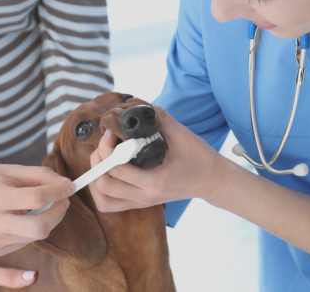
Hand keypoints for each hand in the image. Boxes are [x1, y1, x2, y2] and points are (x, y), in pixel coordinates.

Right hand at [0, 164, 73, 256]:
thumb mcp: (14, 170)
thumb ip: (41, 175)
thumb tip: (67, 184)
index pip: (37, 198)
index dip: (59, 191)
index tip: (71, 185)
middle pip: (40, 227)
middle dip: (59, 213)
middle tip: (63, 200)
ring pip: (37, 235)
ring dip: (48, 218)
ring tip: (41, 205)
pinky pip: (28, 240)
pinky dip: (34, 227)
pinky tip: (23, 216)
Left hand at [89, 107, 229, 211]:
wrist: (213, 180)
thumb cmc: (201, 159)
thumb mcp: (182, 135)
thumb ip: (160, 119)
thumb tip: (137, 106)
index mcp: (154, 182)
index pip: (116, 169)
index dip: (107, 147)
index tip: (113, 131)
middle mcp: (145, 196)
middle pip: (103, 185)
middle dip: (98, 161)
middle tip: (107, 143)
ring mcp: (142, 202)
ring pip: (102, 198)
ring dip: (96, 177)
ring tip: (105, 158)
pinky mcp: (141, 202)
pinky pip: (110, 203)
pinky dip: (102, 190)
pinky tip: (108, 172)